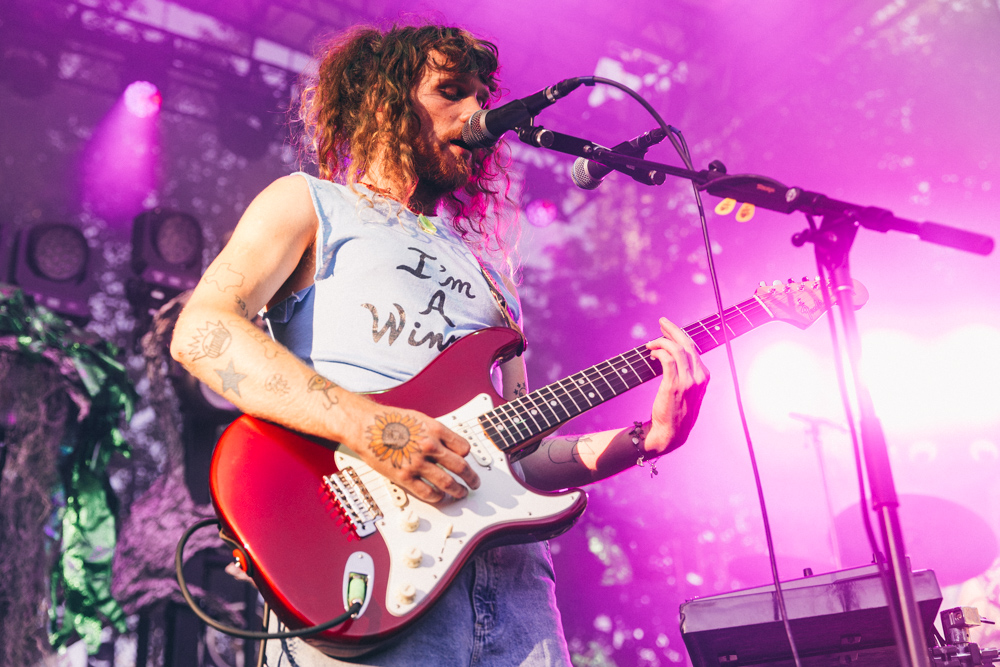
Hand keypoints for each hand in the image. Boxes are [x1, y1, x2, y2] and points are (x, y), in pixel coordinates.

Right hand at [343, 398, 480, 502]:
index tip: (467, 461)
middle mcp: (429, 447)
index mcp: (435, 430)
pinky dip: (437, 496)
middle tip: (474, 483)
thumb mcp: (420, 418)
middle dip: (471, 478)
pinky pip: (427, 492)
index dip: (467, 457)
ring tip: (461, 493)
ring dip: (458, 491)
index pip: (464, 448)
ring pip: (448, 483)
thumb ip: (437, 433)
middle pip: (461, 467)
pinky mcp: (404, 477)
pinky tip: (439, 496)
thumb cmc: (389, 420)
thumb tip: (450, 446)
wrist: (365, 426)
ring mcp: (417, 463)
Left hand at [644, 317, 709, 454]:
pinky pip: (667, 360)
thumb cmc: (675, 411)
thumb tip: (671, 355)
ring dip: (662, 341)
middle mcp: (699, 377)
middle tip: (661, 322)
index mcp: (704, 376)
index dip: (679, 336)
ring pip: (677, 349)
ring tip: (650, 343)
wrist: (671, 433)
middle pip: (688, 344)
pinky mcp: (674, 385)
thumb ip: (686, 373)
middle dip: (673, 330)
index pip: (693, 348)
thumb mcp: (688, 390)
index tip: (667, 329)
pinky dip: (659, 351)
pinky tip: (651, 353)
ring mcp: (688, 381)